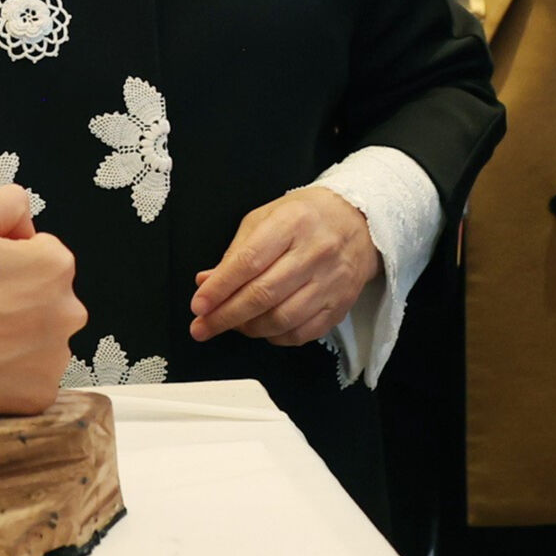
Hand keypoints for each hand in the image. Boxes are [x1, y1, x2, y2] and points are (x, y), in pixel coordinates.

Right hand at [0, 186, 85, 419]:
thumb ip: (6, 202)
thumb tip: (25, 221)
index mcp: (54, 267)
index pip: (40, 253)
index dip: (4, 258)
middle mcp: (67, 313)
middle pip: (45, 298)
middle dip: (17, 298)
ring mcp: (55, 359)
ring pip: (40, 338)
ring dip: (15, 337)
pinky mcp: (39, 397)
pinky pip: (30, 377)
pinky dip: (9, 373)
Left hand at [189, 187, 379, 346]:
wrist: (357, 222)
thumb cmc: (306, 218)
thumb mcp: (266, 218)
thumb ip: (236, 252)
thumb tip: (206, 283)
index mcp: (292, 223)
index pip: (249, 261)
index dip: (220, 288)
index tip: (199, 305)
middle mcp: (315, 252)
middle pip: (264, 294)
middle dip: (226, 316)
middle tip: (203, 326)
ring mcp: (331, 281)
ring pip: (282, 319)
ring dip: (248, 328)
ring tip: (232, 324)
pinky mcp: (340, 305)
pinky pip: (302, 333)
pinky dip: (275, 337)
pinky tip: (263, 328)